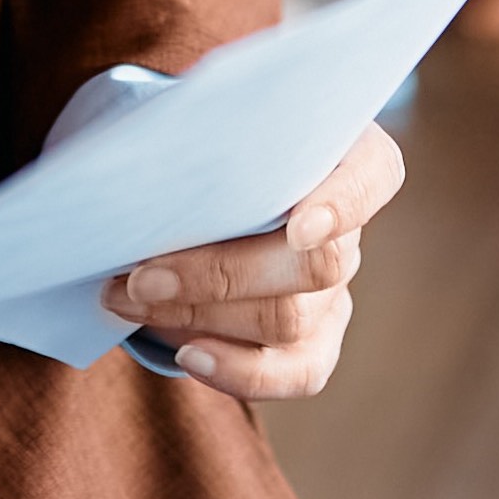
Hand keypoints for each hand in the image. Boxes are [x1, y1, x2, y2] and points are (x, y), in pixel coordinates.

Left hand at [103, 123, 401, 398]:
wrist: (187, 197)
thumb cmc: (200, 145)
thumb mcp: (203, 123)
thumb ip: (198, 133)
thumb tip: (145, 158)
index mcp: (343, 156)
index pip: (371, 176)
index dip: (342, 205)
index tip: (297, 227)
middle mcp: (347, 228)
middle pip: (317, 264)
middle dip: (219, 274)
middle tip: (139, 275)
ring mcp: (334, 291)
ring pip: (291, 320)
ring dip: (199, 315)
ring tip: (127, 298)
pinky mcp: (315, 343)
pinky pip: (297, 374)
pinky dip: (240, 373)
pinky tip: (186, 354)